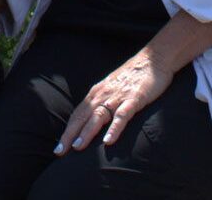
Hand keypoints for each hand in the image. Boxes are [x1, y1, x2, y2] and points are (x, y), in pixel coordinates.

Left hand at [53, 49, 173, 155]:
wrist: (152, 59)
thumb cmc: (132, 77)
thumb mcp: (112, 89)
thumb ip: (102, 103)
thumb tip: (91, 121)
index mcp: (96, 93)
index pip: (78, 115)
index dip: (68, 131)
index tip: (58, 147)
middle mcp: (103, 94)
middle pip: (82, 117)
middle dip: (70, 135)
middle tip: (59, 151)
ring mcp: (118, 97)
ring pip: (98, 117)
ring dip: (87, 132)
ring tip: (78, 147)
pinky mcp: (134, 98)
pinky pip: (122, 115)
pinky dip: (114, 128)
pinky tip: (108, 141)